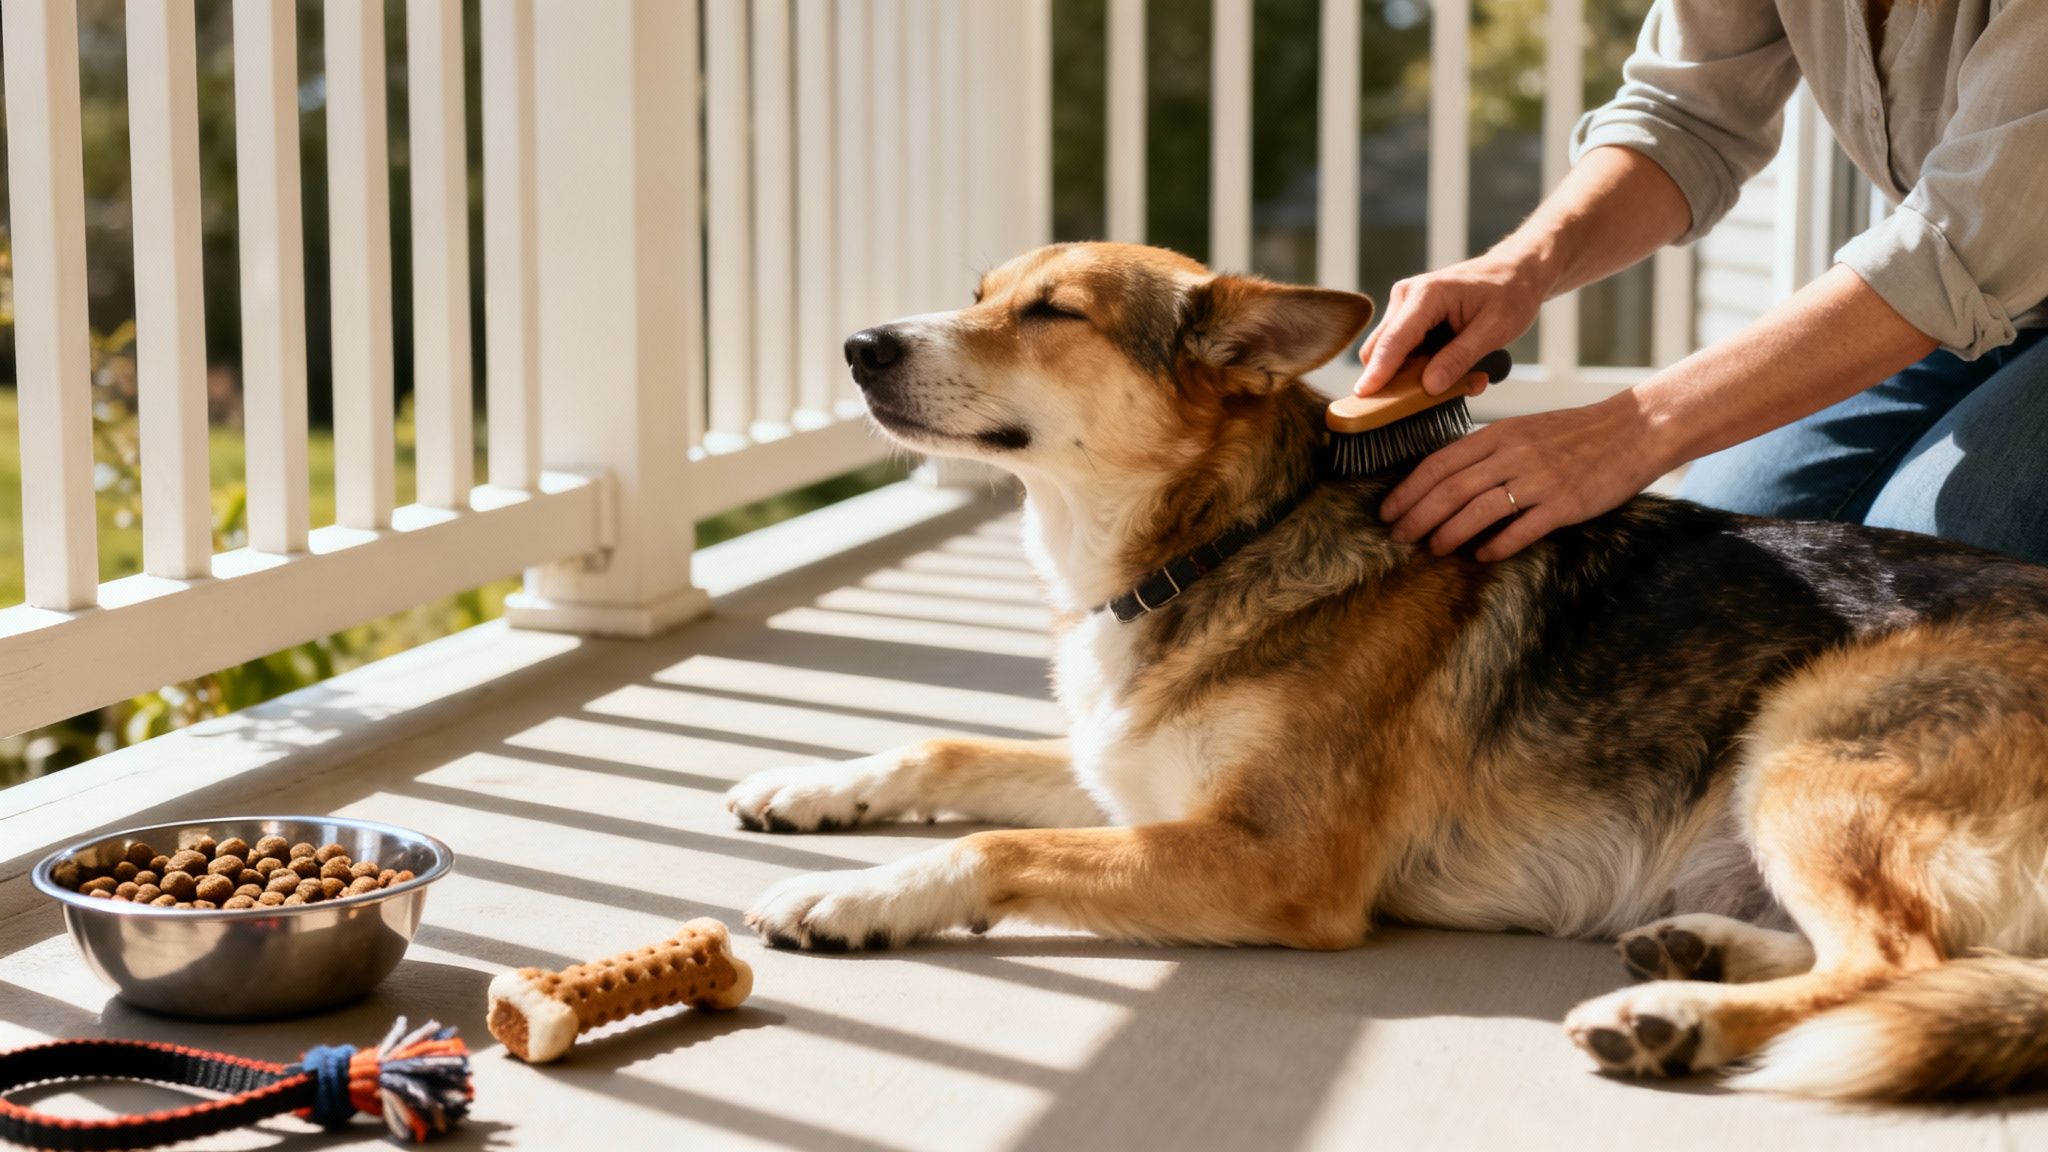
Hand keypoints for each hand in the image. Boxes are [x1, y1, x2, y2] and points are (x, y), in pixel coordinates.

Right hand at [1355, 252, 1547, 397]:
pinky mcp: (1409, 317)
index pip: (1394, 341)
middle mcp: (1406, 297)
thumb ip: (1459, 359)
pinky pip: (1404, 351)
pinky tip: (1454, 366)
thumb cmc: (1510, 294)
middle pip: (1381, 349)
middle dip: (1400, 380)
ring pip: (1391, 354)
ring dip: (1417, 374)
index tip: (1363, 396)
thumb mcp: (1494, 330)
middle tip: (1441, 395)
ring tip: (1463, 376)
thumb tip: (1428, 387)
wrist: (1516, 271)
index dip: (1378, 372)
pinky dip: (1423, 366)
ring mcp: (1404, 306)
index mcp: (1426, 295)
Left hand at [1379, 394, 1670, 560]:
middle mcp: (1514, 454)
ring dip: (1449, 533)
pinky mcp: (1565, 503)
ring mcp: (1539, 479)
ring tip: (1433, 549)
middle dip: (1418, 515)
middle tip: (1399, 536)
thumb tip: (1447, 480)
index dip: (1409, 489)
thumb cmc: (1576, 433)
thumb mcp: (1525, 430)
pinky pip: (1521, 529)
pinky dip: (1496, 545)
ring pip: (1478, 510)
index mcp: (1499, 434)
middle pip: (1450, 489)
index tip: (1389, 510)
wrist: (1635, 429)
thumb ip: (1488, 451)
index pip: (1440, 463)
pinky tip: (1481, 556)